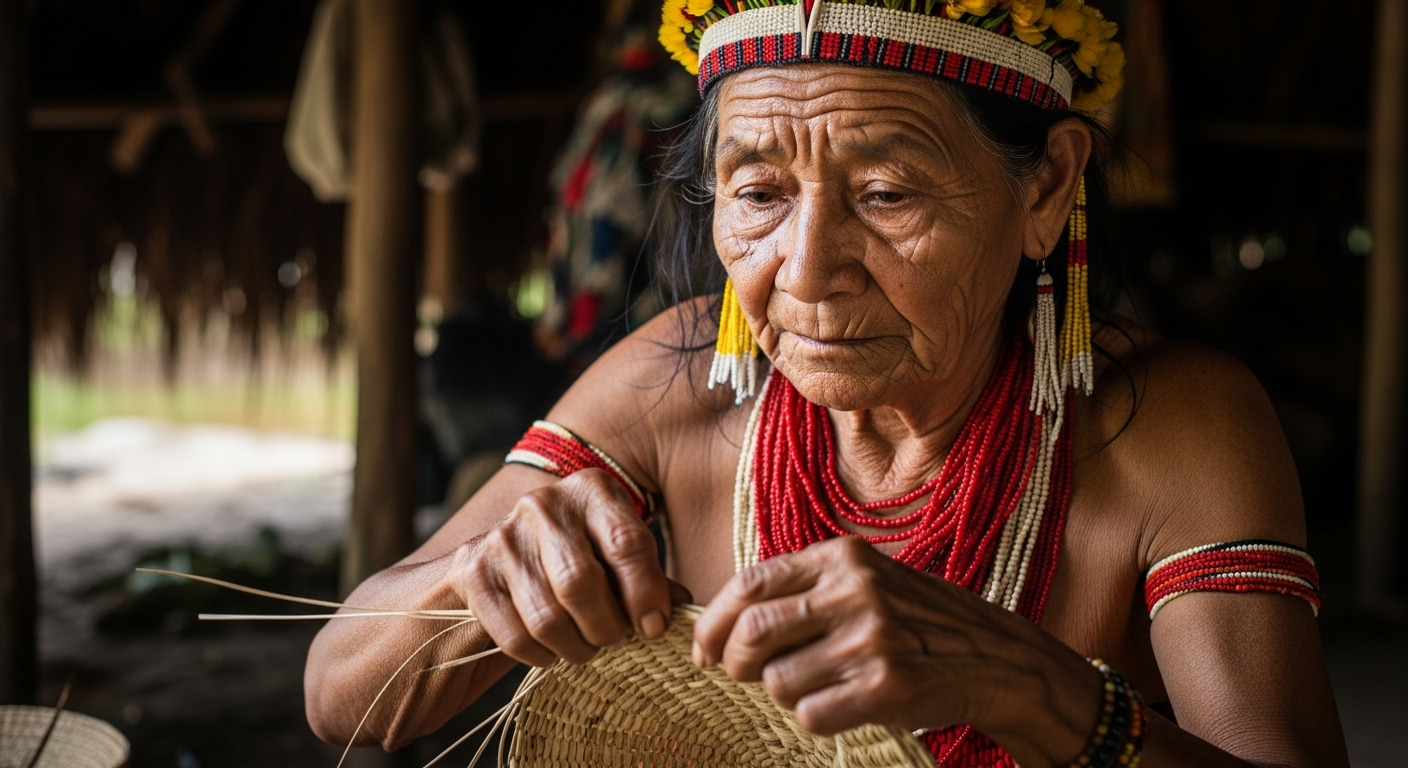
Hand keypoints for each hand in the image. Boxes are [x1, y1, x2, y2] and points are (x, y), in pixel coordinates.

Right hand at [446, 469, 689, 666]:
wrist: (496, 561)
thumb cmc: (575, 558)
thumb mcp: (614, 554)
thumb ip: (649, 576)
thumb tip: (682, 606)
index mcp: (590, 490)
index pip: (625, 543)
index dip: (645, 593)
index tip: (654, 627)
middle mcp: (543, 505)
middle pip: (581, 583)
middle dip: (607, 626)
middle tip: (617, 640)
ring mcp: (503, 538)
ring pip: (547, 616)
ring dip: (577, 647)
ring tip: (588, 647)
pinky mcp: (473, 574)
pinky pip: (516, 636)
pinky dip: (542, 656)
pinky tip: (553, 650)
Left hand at [691, 537, 1090, 745]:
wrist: (997, 657)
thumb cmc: (917, 621)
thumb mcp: (866, 580)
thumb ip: (805, 587)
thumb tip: (725, 619)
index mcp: (843, 557)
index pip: (750, 585)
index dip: (714, 622)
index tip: (703, 649)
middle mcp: (856, 592)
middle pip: (752, 633)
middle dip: (732, 663)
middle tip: (739, 676)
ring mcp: (872, 640)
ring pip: (777, 682)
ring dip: (782, 695)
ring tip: (812, 687)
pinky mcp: (887, 687)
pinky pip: (810, 715)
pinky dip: (813, 717)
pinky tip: (841, 705)